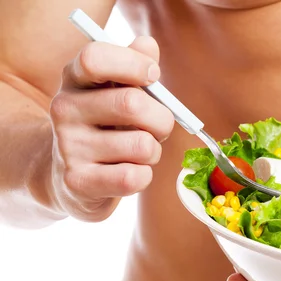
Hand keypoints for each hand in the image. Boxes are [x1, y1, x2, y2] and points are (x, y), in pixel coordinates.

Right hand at [49, 37, 174, 221]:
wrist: (73, 177)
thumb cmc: (106, 126)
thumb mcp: (116, 91)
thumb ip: (135, 65)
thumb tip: (147, 45)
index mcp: (75, 78)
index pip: (96, 58)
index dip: (134, 64)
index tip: (154, 76)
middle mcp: (64, 108)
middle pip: (132, 104)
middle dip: (162, 119)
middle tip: (160, 128)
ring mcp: (68, 146)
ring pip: (142, 145)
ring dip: (154, 152)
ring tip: (139, 152)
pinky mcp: (78, 181)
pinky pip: (134, 177)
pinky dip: (145, 176)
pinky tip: (131, 172)